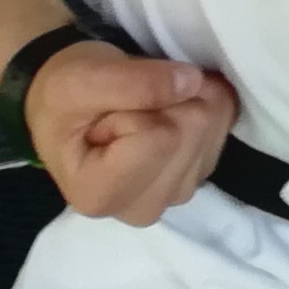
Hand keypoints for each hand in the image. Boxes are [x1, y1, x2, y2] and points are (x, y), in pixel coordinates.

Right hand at [24, 41, 236, 222]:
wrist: (69, 99)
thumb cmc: (63, 96)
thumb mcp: (78, 81)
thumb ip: (131, 83)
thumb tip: (191, 82)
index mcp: (100, 195)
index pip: (161, 138)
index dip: (140, 105)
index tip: (108, 111)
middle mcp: (143, 207)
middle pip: (192, 133)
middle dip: (167, 100)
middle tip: (129, 103)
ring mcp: (177, 192)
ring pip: (213, 124)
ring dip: (186, 98)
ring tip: (144, 105)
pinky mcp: (201, 170)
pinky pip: (226, 118)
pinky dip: (203, 98)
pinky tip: (169, 107)